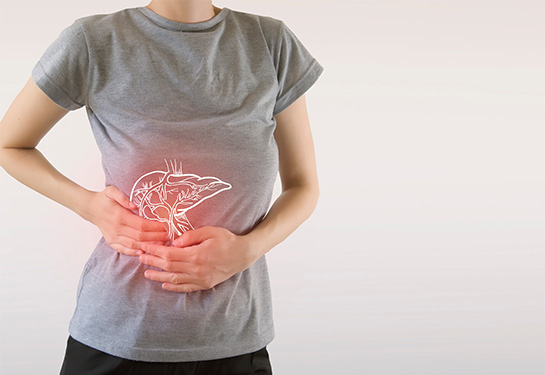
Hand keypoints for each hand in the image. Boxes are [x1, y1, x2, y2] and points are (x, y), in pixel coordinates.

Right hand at [85, 185, 169, 255]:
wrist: (90, 208)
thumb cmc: (103, 198)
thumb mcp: (111, 191)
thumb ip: (122, 197)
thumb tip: (135, 205)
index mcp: (119, 216)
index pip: (141, 225)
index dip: (155, 228)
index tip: (166, 227)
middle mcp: (116, 229)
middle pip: (140, 236)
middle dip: (156, 237)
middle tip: (169, 236)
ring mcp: (113, 237)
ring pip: (134, 245)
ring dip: (149, 246)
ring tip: (163, 244)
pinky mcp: (111, 242)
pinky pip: (125, 250)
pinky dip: (135, 252)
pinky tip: (146, 252)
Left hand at [139, 226, 257, 292]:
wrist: (243, 254)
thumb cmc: (226, 240)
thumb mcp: (210, 231)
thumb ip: (190, 236)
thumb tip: (173, 243)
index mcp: (196, 255)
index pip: (169, 255)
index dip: (155, 251)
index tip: (145, 247)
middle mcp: (196, 269)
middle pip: (169, 267)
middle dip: (152, 262)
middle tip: (140, 258)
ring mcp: (200, 279)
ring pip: (174, 280)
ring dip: (159, 277)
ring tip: (147, 273)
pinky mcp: (205, 284)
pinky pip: (186, 288)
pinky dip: (174, 287)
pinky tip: (164, 284)